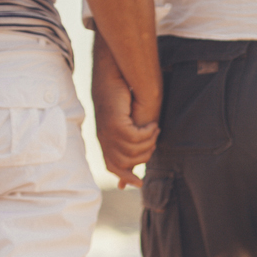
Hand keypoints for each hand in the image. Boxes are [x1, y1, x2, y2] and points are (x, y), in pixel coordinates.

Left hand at [92, 36, 158, 188]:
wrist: (118, 73)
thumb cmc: (127, 94)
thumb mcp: (132, 122)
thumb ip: (135, 139)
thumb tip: (138, 159)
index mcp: (106, 138)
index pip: (112, 165)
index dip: (124, 177)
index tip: (138, 184)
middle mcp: (103, 137)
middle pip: (125, 163)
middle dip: (144, 155)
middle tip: (153, 137)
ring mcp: (107, 131)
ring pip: (132, 152)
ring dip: (147, 142)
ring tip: (153, 128)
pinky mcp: (114, 123)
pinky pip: (134, 139)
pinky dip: (146, 133)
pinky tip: (150, 124)